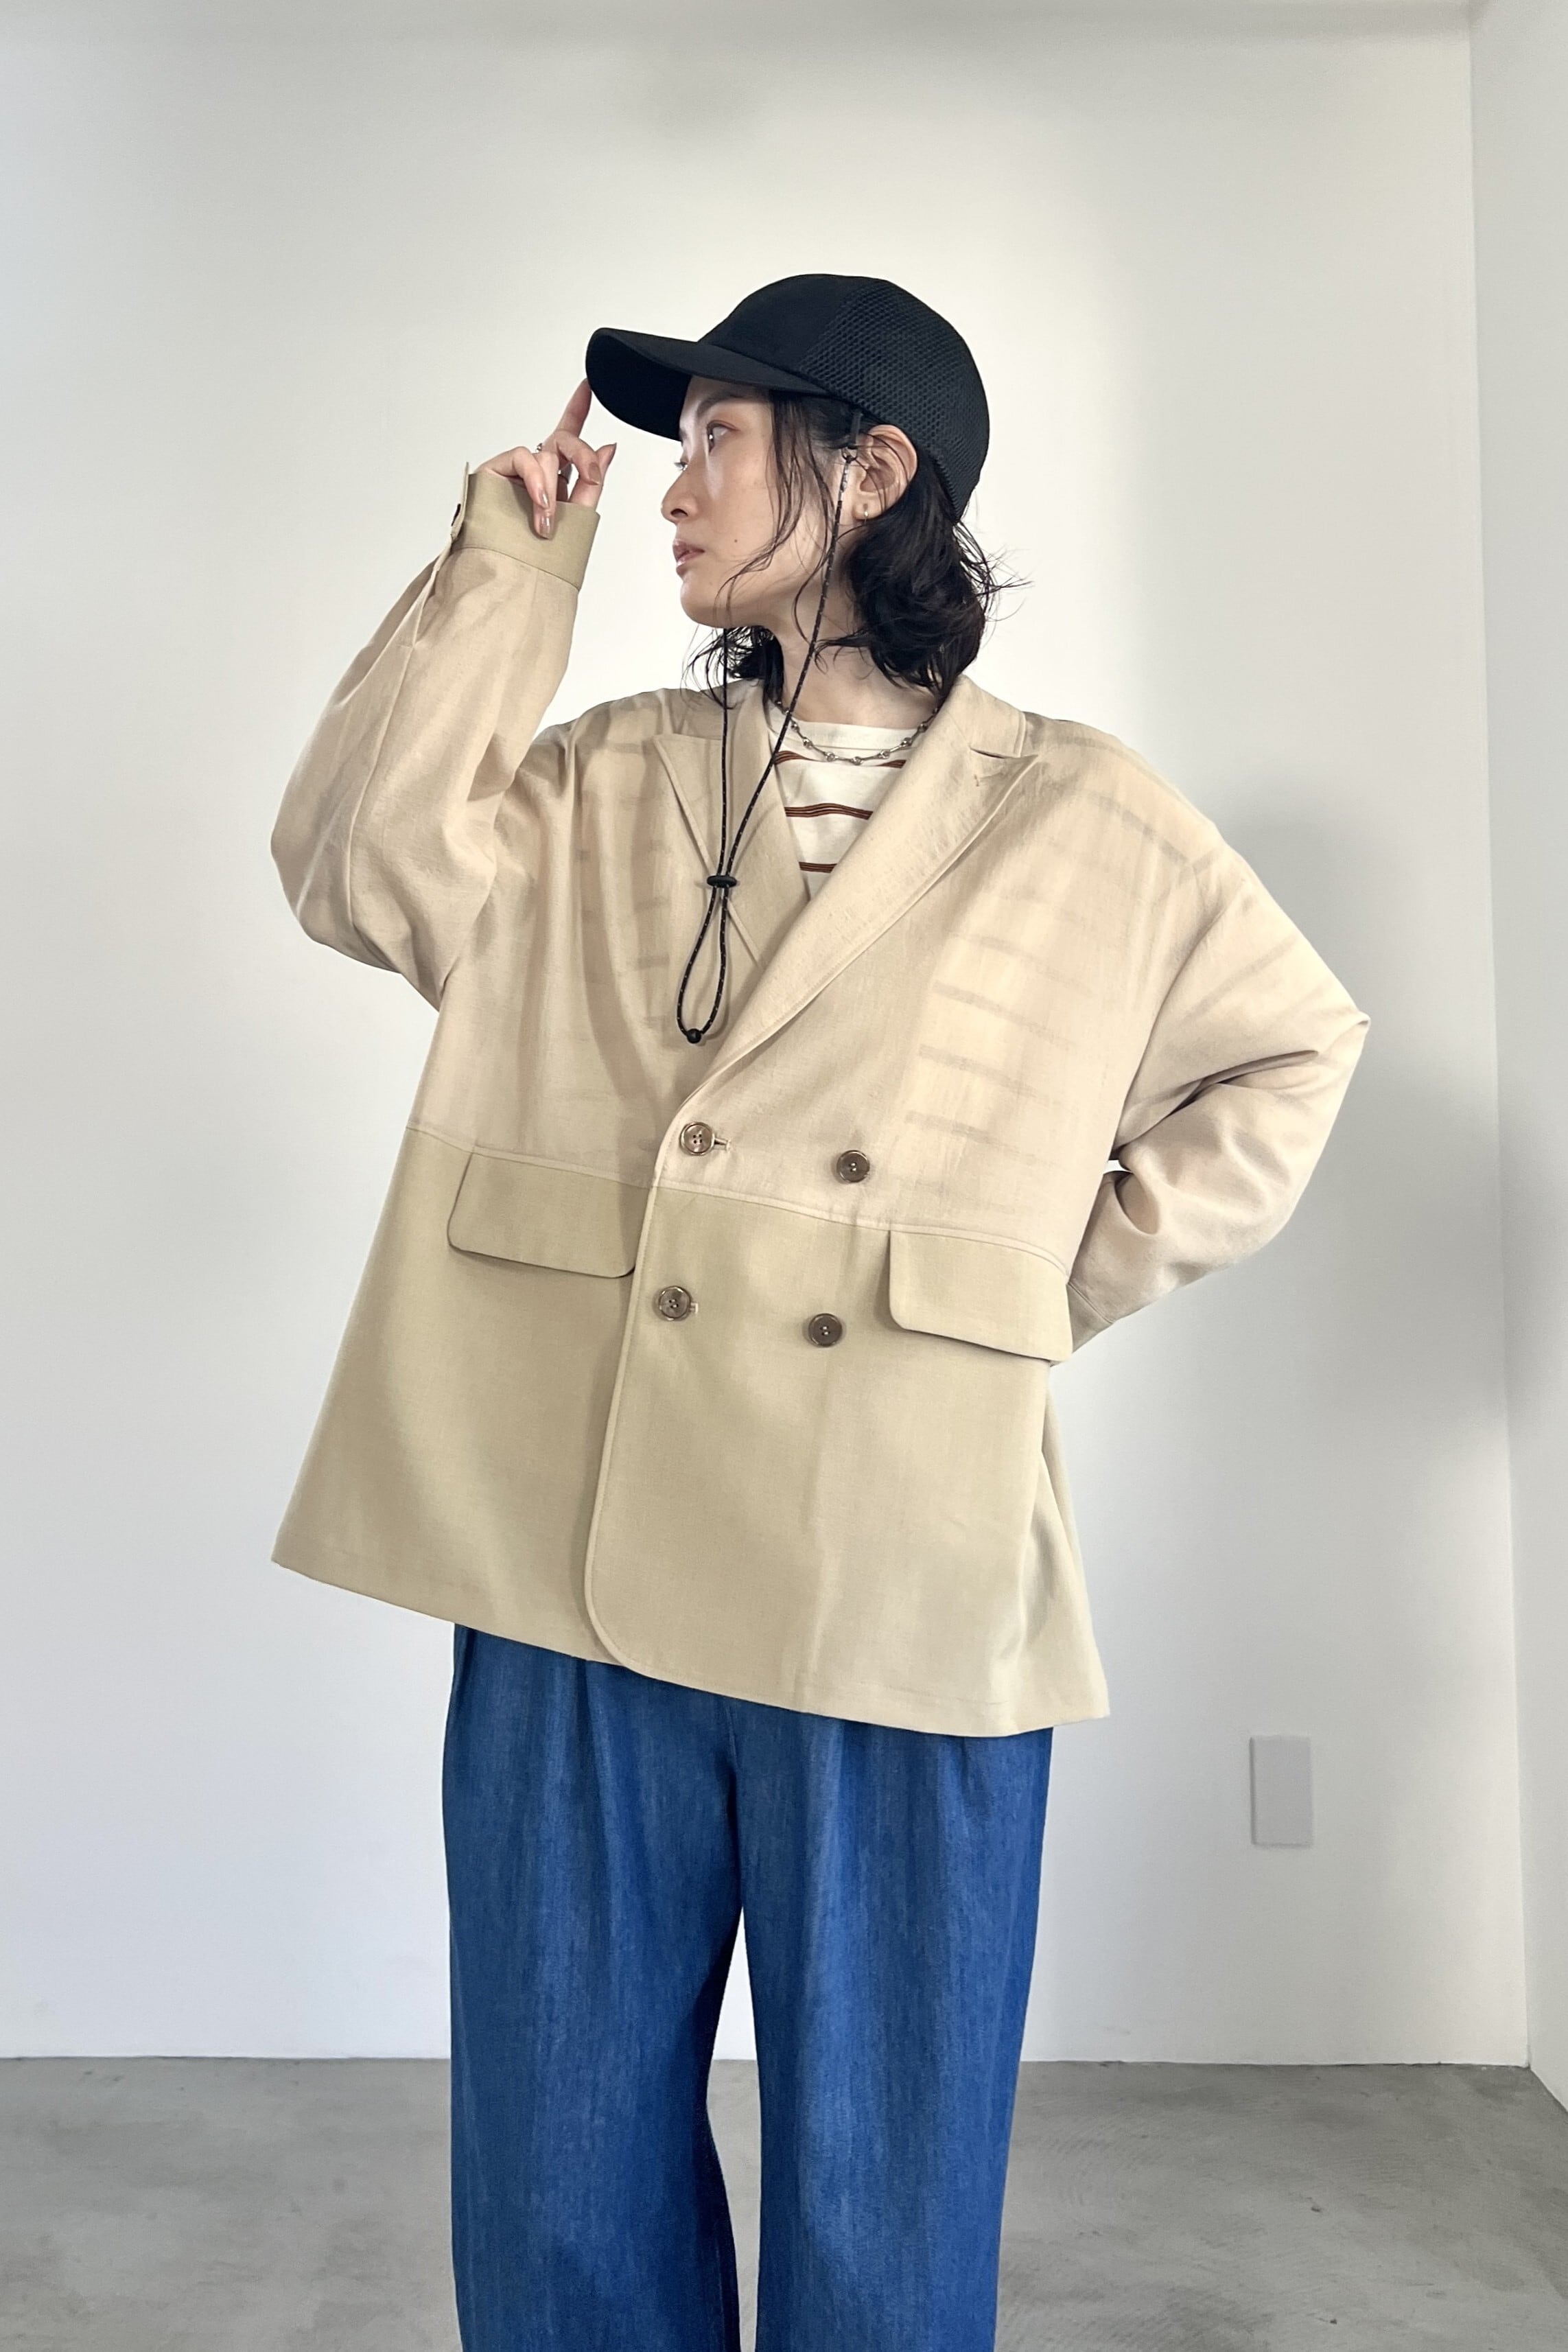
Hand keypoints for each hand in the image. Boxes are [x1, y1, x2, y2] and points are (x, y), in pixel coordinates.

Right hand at [480, 380, 615, 539]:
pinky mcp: (495, 469)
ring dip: (553, 486)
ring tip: (547, 521)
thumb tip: (609, 449)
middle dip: (582, 454)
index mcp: (556, 478)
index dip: (577, 409)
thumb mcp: (576, 516)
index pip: (568, 438)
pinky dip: (536, 480)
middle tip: (591, 476)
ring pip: (546, 453)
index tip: (588, 386)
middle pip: (563, 440)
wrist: (507, 572)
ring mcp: (515, 469)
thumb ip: (592, 483)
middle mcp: (535, 470)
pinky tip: (540, 503)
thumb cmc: (538, 553)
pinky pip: (524, 457)